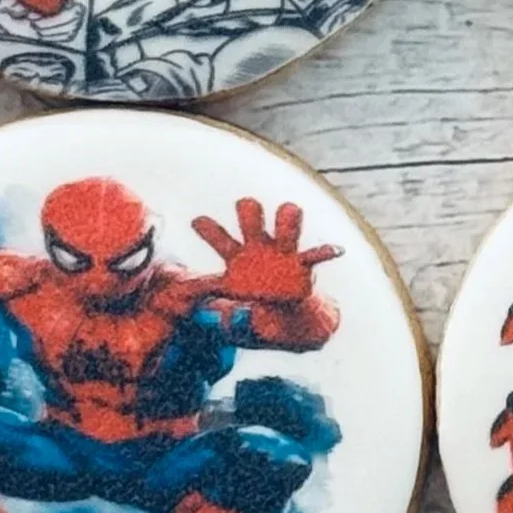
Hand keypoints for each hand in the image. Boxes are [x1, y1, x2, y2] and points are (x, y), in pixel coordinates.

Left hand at [192, 198, 337, 304]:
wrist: (281, 303)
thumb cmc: (250, 288)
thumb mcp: (225, 289)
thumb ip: (202, 287)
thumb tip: (176, 292)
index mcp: (236, 252)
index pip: (218, 235)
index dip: (208, 229)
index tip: (197, 222)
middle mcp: (258, 244)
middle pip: (252, 215)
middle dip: (249, 210)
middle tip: (248, 209)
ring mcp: (281, 251)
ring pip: (286, 224)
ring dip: (287, 218)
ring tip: (289, 211)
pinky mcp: (302, 263)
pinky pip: (316, 254)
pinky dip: (326, 252)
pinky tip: (336, 250)